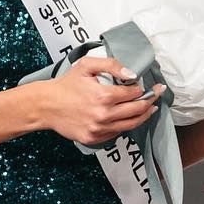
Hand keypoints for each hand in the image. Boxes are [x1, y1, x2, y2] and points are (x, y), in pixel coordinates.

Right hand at [41, 56, 162, 145]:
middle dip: (150, 101)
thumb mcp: (87, 66)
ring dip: (144, 115)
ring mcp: (99, 129)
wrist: (46, 105)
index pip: (134, 93)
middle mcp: (103, 115)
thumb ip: (111, 65)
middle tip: (157, 95)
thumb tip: (131, 74)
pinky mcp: (94, 138)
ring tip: (150, 108)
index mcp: (103, 96)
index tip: (151, 86)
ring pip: (131, 124)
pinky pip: (117, 133)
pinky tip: (129, 117)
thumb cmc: (66, 85)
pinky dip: (126, 125)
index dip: (144, 89)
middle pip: (137, 110)